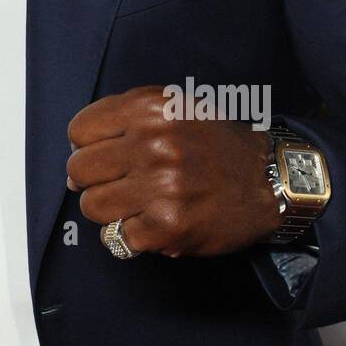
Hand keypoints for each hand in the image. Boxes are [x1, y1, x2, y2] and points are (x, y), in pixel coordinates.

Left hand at [66, 86, 281, 257]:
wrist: (269, 178)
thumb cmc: (215, 143)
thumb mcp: (173, 107)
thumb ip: (123, 120)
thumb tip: (76, 158)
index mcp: (149, 108)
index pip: (79, 131)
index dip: (87, 147)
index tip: (103, 157)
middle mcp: (153, 143)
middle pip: (79, 169)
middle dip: (93, 180)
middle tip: (119, 184)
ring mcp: (161, 185)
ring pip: (92, 206)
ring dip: (109, 211)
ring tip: (136, 205)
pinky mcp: (169, 225)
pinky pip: (118, 238)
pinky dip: (131, 236)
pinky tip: (152, 224)